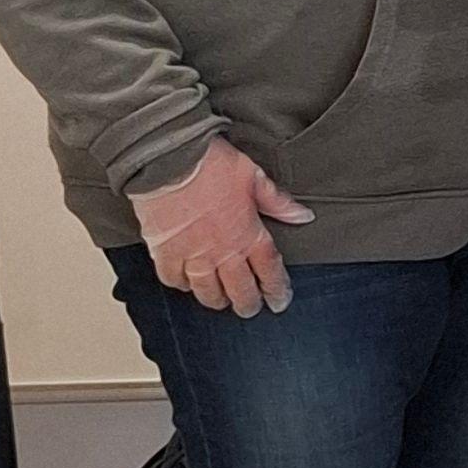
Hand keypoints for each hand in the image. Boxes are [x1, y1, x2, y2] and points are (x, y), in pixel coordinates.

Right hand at [129, 140, 312, 314]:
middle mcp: (222, 251)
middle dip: (248, 304)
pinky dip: (182, 286)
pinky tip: (187, 283)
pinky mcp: (165, 253)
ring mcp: (193, 255)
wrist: (168, 158)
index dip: (277, 289)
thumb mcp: (253, 176)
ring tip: (222, 300)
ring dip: (218, 300)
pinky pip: (174, 281)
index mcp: (248, 233)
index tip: (279, 300)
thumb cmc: (209, 162)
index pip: (269, 271)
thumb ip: (277, 201)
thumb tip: (302, 215)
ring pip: (208, 292)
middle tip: (251, 308)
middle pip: (240, 290)